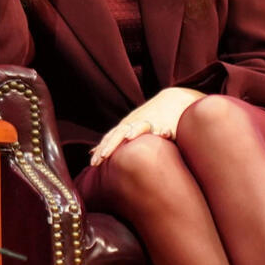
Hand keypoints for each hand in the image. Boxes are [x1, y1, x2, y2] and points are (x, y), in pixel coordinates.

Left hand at [89, 87, 204, 165]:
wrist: (173, 101)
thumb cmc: (147, 119)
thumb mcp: (127, 128)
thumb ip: (111, 141)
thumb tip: (91, 152)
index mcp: (125, 127)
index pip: (110, 138)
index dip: (101, 149)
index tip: (93, 163)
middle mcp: (135, 123)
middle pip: (120, 132)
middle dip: (112, 144)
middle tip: (103, 156)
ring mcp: (151, 122)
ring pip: (141, 126)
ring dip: (136, 130)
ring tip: (129, 137)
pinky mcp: (168, 123)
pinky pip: (166, 127)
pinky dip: (164, 130)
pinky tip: (162, 134)